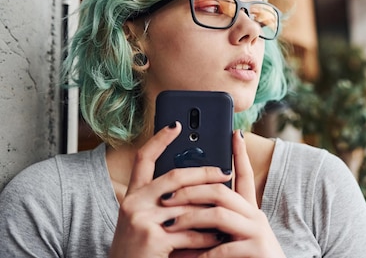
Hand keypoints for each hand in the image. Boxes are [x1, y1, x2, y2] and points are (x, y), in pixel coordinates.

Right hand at [108, 122, 231, 257]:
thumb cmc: (140, 251)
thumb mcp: (144, 221)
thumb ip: (161, 202)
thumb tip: (196, 184)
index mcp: (132, 196)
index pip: (144, 159)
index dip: (159, 139)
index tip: (176, 124)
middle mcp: (133, 204)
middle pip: (175, 177)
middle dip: (205, 173)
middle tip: (226, 172)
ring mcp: (141, 221)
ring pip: (188, 206)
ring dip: (212, 209)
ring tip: (230, 208)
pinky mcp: (153, 239)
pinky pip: (189, 233)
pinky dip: (206, 237)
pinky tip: (217, 238)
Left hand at [162, 130, 286, 257]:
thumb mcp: (228, 235)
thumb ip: (214, 219)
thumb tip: (184, 205)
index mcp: (248, 210)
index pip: (244, 174)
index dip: (239, 153)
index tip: (233, 132)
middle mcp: (254, 215)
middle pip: (221, 190)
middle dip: (190, 190)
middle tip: (165, 198)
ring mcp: (257, 231)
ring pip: (219, 213)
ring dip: (189, 219)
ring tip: (168, 226)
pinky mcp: (257, 249)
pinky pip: (223, 246)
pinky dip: (201, 252)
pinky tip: (184, 256)